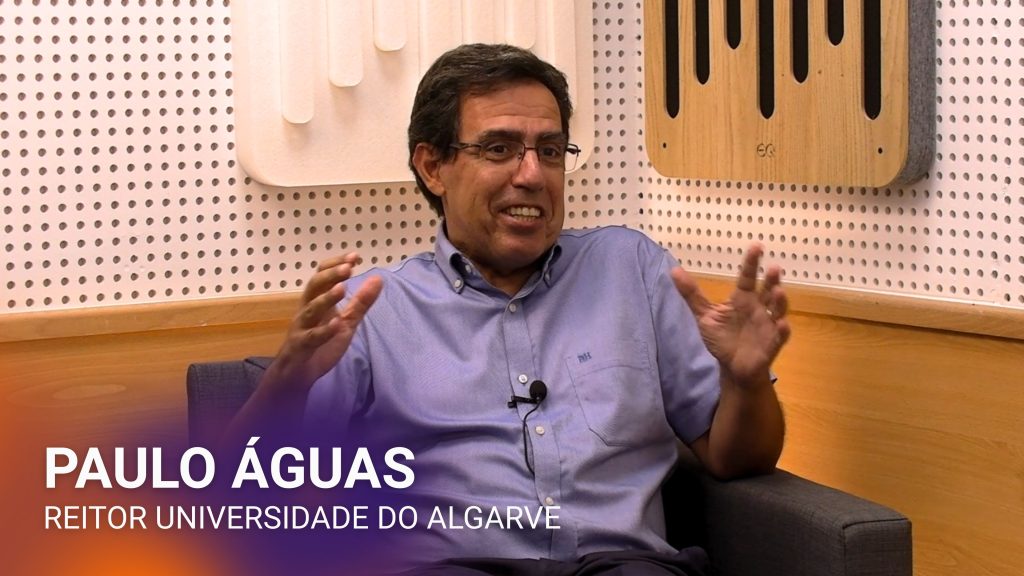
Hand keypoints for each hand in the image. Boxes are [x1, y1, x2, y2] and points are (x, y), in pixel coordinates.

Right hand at [272, 252, 382, 391]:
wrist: (298, 373)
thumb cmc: (321, 344)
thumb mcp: (346, 321)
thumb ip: (361, 302)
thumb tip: (378, 279)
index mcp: (317, 300)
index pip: (323, 275)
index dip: (337, 264)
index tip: (356, 257)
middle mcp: (307, 309)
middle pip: (314, 286)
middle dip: (331, 275)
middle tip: (348, 267)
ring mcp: (302, 327)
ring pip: (311, 308)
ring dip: (326, 298)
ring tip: (342, 288)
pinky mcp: (301, 346)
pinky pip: (312, 337)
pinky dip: (324, 330)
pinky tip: (337, 324)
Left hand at [670, 244, 789, 386]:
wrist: (732, 366)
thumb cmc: (723, 338)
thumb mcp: (704, 315)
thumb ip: (691, 294)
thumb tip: (673, 270)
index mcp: (743, 299)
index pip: (748, 277)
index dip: (752, 262)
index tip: (757, 246)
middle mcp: (758, 308)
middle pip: (767, 291)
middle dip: (772, 280)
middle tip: (774, 268)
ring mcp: (767, 325)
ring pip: (777, 310)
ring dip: (780, 301)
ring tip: (778, 291)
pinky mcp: (771, 344)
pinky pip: (780, 336)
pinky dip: (782, 330)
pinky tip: (782, 324)